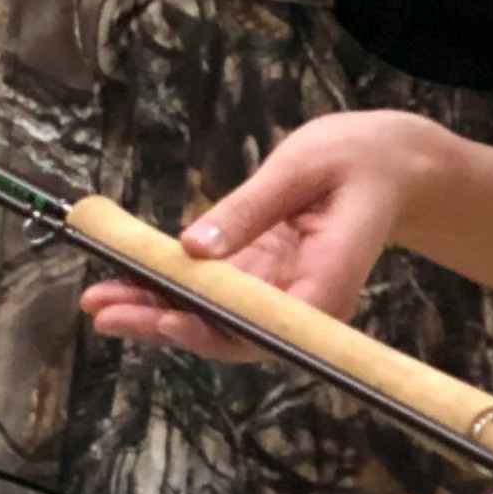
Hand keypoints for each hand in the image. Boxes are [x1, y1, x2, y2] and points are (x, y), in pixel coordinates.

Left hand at [83, 110, 438, 361]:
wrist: (393, 167)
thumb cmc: (359, 161)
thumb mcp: (301, 169)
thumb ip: (248, 209)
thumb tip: (192, 248)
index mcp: (329, 282)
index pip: (271, 327)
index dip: (217, 331)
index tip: (170, 320)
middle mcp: (305, 304)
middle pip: (231, 332)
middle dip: (164, 325)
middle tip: (105, 312)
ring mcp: (283, 296)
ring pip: (215, 319)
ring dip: (156, 312)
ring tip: (99, 303)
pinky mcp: (265, 281)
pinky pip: (214, 296)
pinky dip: (169, 289)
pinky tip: (126, 283)